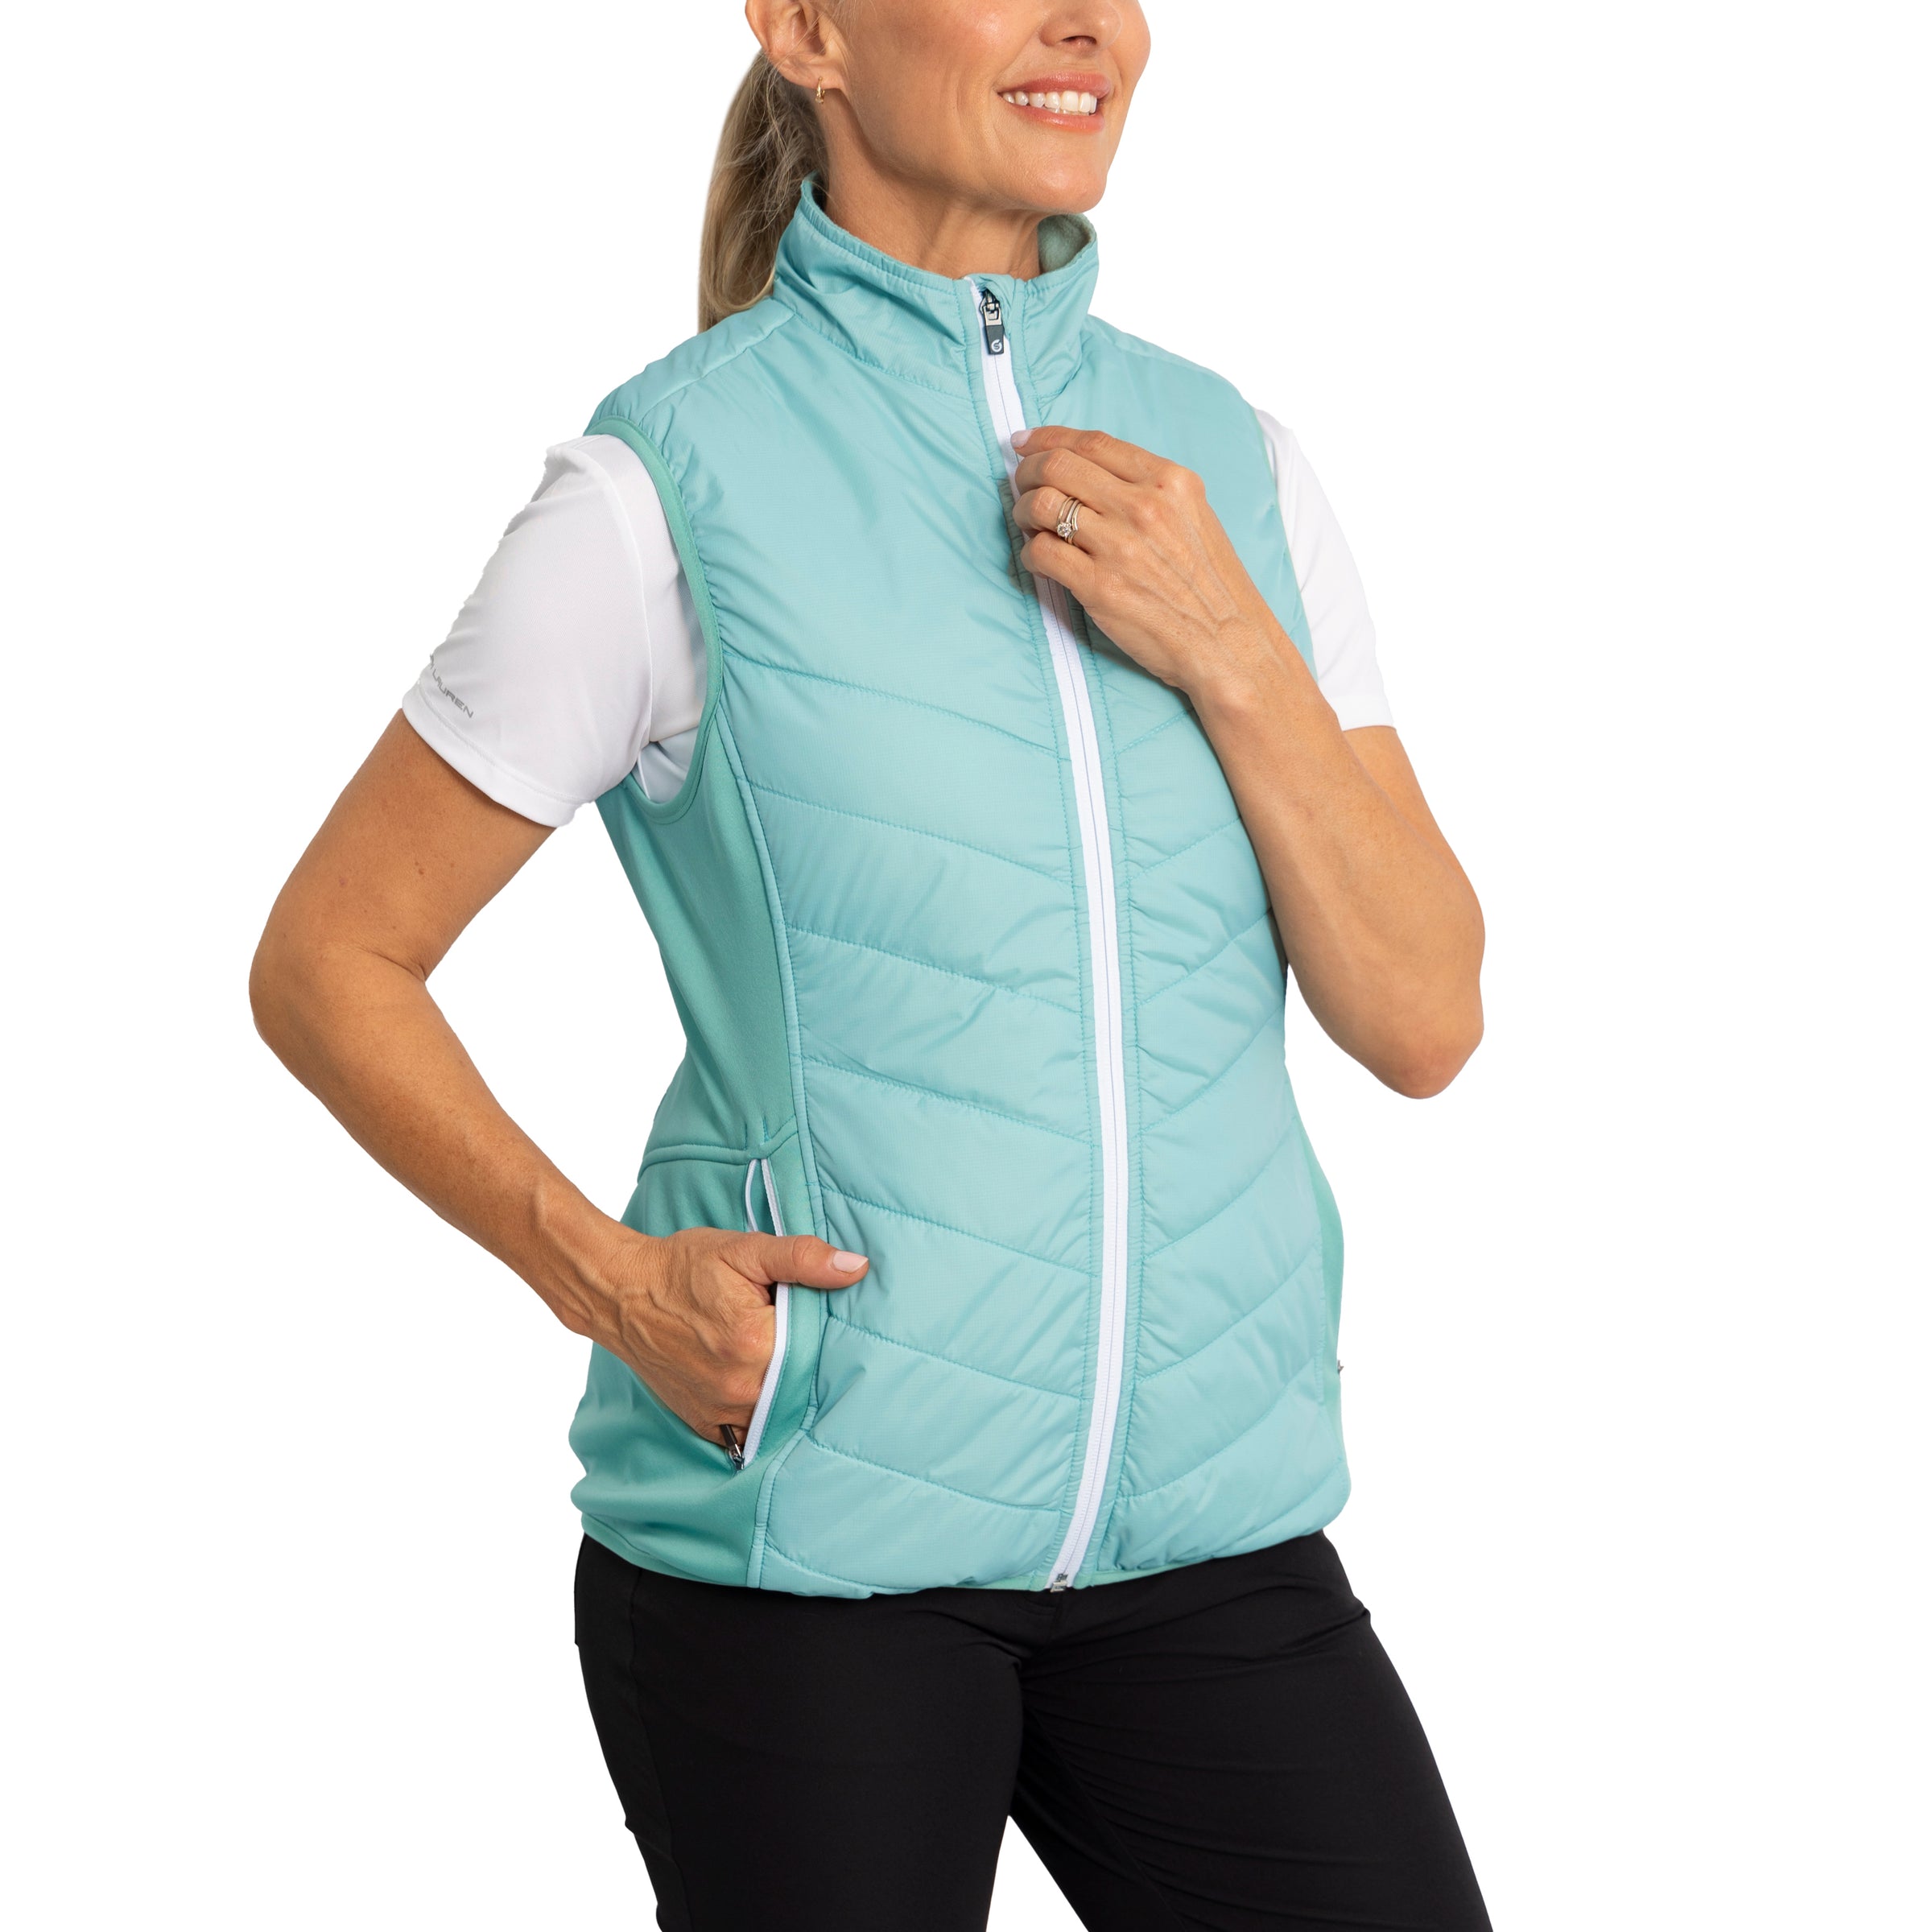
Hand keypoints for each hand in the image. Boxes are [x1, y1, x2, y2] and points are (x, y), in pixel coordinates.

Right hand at [576, 1224, 867, 1446]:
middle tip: (808, 1338)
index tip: (824, 1317)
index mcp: (756, 1343)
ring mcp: (721, 1411)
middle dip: (812, 1362)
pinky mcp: (706, 1423)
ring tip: (789, 1362)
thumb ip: (803, 1258)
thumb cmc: (684, 1268)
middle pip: (803, 1382)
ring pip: (780, 1411)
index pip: (821, 1345)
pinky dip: (763, 1412)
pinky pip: (749, 1430)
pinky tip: (767, 1387)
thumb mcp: (745, 1250)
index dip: (827, 1330)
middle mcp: (741, 1386)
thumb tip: (856, 1268)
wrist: (624, 1294)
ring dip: (790, 1392)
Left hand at [1011, 427, 1291, 703]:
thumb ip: (1149, 489)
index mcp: (1168, 481)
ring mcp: (1119, 546)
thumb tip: (1089, 473)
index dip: (1048, 438)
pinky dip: (1029, 552)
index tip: (1025, 443)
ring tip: (1028, 524)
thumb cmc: (1210, 585)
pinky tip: (1038, 559)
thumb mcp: (1193, 516)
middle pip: (1058, 466)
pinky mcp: (1099, 586)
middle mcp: (1143, 506)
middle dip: (1026, 472)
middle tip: (1020, 485)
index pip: (1092, 442)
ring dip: (1023, 511)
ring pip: (1041, 505)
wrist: (1227, 644)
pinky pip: (1041, 553)